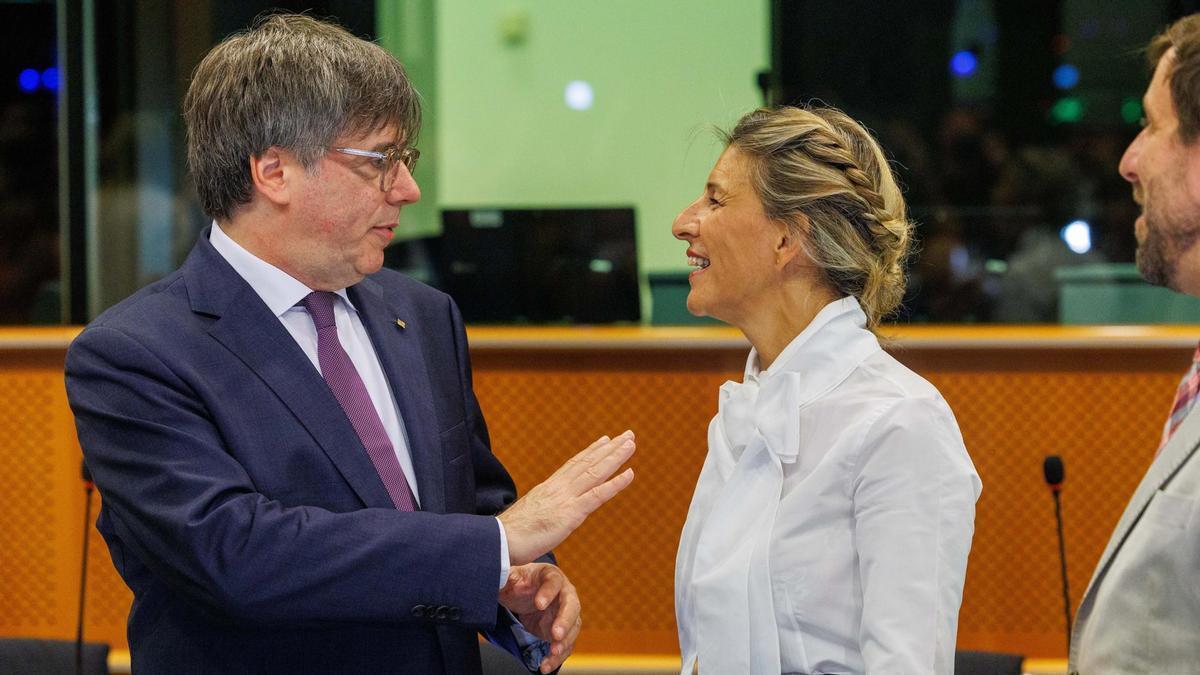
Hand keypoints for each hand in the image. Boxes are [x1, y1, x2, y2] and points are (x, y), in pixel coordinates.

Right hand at [499, 431, 635, 564]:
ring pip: (595, 472)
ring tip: (631, 444)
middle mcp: (559, 488)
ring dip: (616, 457)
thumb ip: (542, 511)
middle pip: (588, 462)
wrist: (499, 541)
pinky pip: (597, 495)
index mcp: (548, 488)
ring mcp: (565, 498)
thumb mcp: (529, 516)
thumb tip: (545, 515)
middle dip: (610, 448)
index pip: (574, 465)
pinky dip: (615, 484)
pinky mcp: (570, 513)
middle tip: (627, 435)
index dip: (591, 452)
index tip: (605, 441)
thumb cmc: (509, 535)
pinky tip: (629, 473)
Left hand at [500, 563, 580, 673]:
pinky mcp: (561, 632)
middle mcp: (564, 594)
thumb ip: (506, 577)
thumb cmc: (519, 581)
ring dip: (564, 642)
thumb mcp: (510, 577)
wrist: (523, 595)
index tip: (538, 604)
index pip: (554, 582)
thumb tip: (497, 575)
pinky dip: (556, 657)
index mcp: (551, 576)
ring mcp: (565, 614)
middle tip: (556, 635)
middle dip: (565, 621)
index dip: (548, 593)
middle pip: (572, 606)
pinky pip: (563, 645)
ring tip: (553, 653)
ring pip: (572, 628)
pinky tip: (545, 666)